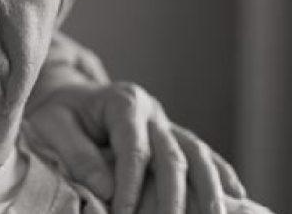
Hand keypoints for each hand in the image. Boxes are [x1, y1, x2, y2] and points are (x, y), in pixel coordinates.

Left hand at [23, 81, 245, 213]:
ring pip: (197, 154)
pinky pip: (203, 154)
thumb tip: (108, 190)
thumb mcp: (53, 126)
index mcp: (122, 102)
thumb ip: (79, 155)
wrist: (68, 94)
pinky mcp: (173, 134)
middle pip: (172, 155)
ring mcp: (166, 121)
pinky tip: (238, 197)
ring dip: (209, 188)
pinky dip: (221, 174)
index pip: (134, 149)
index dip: (130, 186)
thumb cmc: (57, 112)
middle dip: (174, 195)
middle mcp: (151, 110)